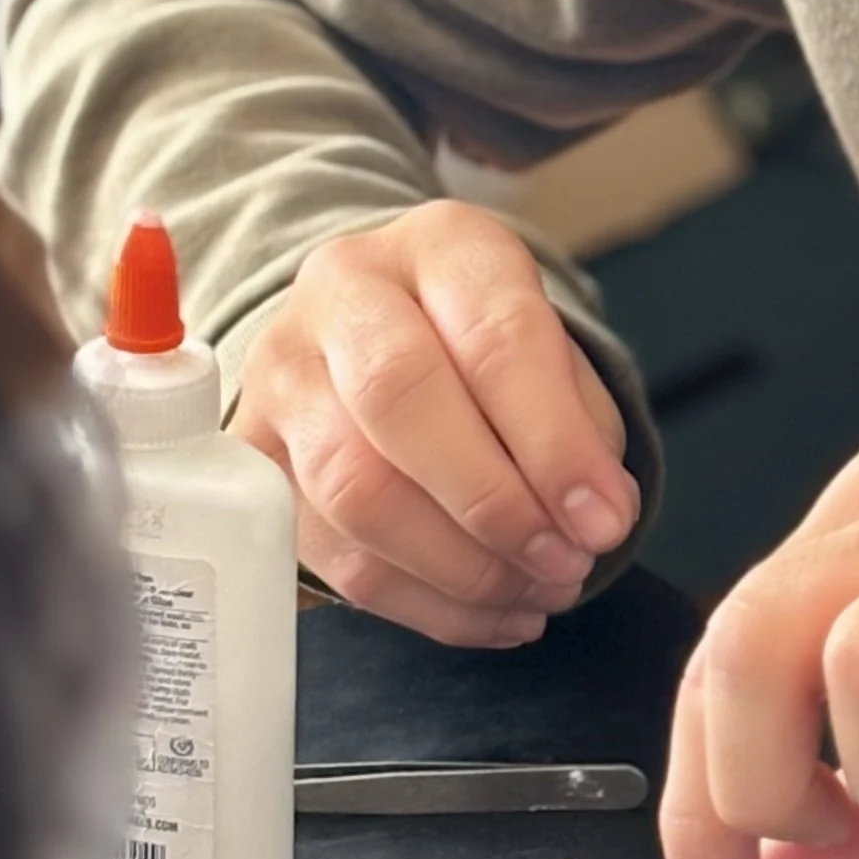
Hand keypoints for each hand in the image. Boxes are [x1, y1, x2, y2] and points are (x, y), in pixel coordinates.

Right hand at [234, 201, 639, 648]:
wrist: (381, 328)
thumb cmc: (485, 346)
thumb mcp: (552, 353)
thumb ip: (580, 430)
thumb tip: (595, 522)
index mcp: (441, 246)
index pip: (494, 335)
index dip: (554, 442)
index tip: (605, 520)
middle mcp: (344, 293)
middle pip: (400, 399)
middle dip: (495, 504)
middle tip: (564, 564)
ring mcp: (280, 374)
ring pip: (354, 488)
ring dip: (460, 567)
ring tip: (535, 594)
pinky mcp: (253, 460)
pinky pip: (331, 552)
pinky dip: (423, 603)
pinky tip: (490, 612)